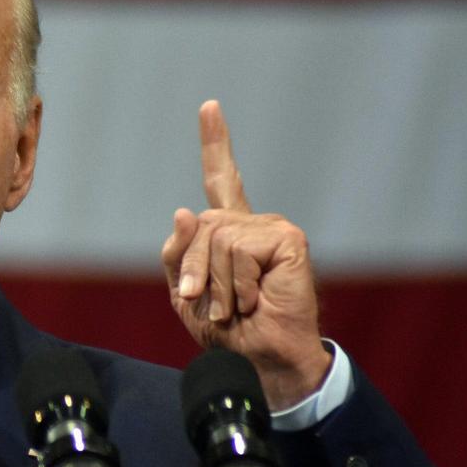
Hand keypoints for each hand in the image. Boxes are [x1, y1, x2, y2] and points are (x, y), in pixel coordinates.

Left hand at [161, 100, 332, 410]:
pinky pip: (237, 250)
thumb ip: (179, 252)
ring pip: (215, 239)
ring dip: (216, 284)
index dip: (216, 143)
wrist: (257, 360)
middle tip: (210, 304)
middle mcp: (254, 225)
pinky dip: (236, 284)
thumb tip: (185, 211)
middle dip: (194, 270)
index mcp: (231, 231)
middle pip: (199, 225)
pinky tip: (255, 301)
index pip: (222, 179)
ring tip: (236, 306)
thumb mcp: (185, 292)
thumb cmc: (226, 330)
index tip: (210, 107)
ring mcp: (273, 229)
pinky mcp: (288, 240)